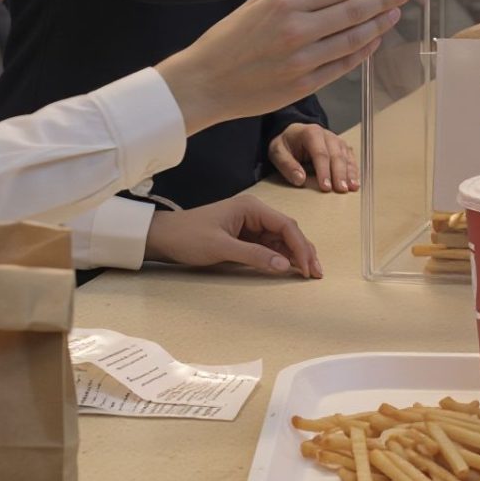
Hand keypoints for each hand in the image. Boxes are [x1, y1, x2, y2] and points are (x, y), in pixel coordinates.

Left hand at [143, 195, 322, 276]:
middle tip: (316, 273)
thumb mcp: (221, 248)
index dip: (300, 247)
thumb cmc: (188, 237)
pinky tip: (289, 268)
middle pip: (288, 230)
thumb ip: (254, 256)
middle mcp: (254, 212)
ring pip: (280, 239)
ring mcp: (249, 224)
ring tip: (308, 273)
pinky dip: (280, 257)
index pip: (286, 225)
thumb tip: (284, 266)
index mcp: (251, 207)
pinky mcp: (244, 236)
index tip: (308, 267)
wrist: (163, 238)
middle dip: (303, 250)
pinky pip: (268, 246)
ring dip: (294, 255)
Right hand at [157, 0, 406, 133]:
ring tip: (394, 13)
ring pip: (354, 39)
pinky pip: (343, 65)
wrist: (206, 81)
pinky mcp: (305, 85)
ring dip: (379, 25)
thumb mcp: (263, 1)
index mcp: (286, 2)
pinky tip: (373, 40)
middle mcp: (298, 30)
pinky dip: (362, 51)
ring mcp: (303, 60)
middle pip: (354, 12)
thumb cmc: (231, 38)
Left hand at [268, 122, 358, 192]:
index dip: (324, 171)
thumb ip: (287, 165)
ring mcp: (335, 140)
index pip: (320, 153)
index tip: (326, 187)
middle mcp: (326, 134)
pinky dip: (353, 170)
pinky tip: (355, 182)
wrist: (291, 134)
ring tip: (352, 188)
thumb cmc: (285, 144)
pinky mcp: (341, 147)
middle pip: (336, 155)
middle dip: (339, 173)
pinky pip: (350, 158)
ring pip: (345, 156)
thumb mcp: (278, 152)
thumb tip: (300, 179)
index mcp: (310, 133)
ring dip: (349, 173)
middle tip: (341, 190)